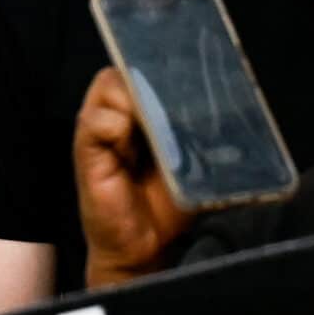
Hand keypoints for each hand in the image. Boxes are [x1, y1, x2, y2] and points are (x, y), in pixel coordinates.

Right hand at [74, 65, 190, 287]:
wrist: (147, 247)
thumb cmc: (170, 202)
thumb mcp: (195, 160)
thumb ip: (200, 133)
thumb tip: (226, 104)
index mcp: (145, 112)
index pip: (149, 69)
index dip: (165, 68)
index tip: (190, 76)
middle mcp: (119, 113)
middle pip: (129, 71)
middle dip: (154, 83)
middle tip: (179, 107)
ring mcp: (100, 131)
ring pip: (112, 87)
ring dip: (138, 103)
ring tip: (158, 134)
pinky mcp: (87, 152)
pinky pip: (96, 122)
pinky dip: (116, 127)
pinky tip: (131, 148)